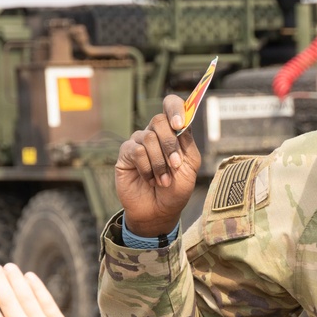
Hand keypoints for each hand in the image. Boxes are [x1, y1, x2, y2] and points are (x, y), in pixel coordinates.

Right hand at [115, 94, 201, 235]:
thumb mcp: (190, 167)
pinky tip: (149, 180)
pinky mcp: (126, 153)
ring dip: (160, 163)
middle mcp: (155, 133)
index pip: (171, 105)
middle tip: (175, 166)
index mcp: (174, 133)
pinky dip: (147, 168)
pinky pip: (137, 151)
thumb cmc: (176, 189)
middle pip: (159, 120)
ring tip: (163, 181)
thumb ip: (188, 145)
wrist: (159, 211)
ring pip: (149, 138)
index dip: (175, 108)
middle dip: (170, 145)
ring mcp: (139, 142)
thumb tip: (182, 125)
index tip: (180, 124)